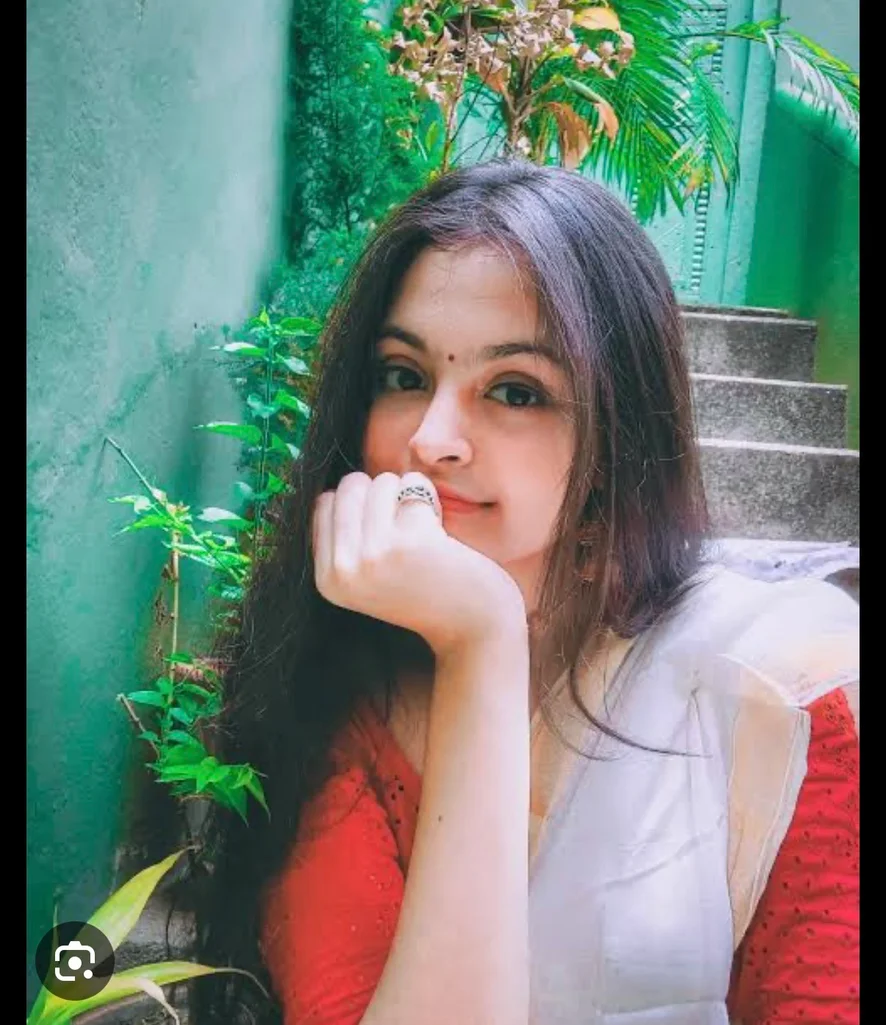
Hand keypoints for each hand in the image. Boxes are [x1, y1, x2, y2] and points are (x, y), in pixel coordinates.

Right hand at [312, 471, 526, 655]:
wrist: (472, 627)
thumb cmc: (425, 591)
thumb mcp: (369, 577)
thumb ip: (347, 540)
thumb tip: (341, 483)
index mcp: (327, 578)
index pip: (324, 503)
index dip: (359, 504)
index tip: (382, 531)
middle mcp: (344, 568)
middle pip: (350, 486)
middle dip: (381, 493)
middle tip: (404, 527)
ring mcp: (374, 555)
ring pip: (382, 481)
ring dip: (407, 494)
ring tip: (422, 529)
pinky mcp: (410, 542)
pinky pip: (414, 486)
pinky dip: (431, 499)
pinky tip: (440, 531)